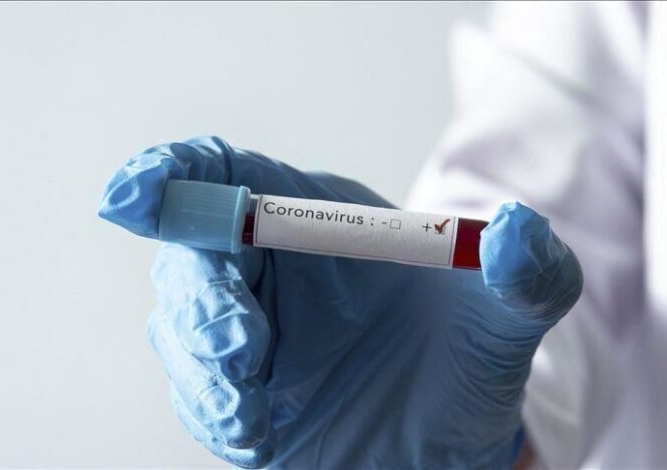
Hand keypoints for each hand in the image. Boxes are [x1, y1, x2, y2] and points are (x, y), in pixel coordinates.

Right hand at [99, 136, 581, 467]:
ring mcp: (253, 336)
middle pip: (191, 254)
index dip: (175, 174)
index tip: (136, 195)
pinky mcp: (243, 398)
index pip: (230, 175)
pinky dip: (214, 410)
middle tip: (239, 343)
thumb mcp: (518, 309)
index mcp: (322, 220)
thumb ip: (530, 271)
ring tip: (249, 407)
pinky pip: (200, 395)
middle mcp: (273, 270)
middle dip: (199, 295)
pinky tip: (254, 431)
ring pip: (182, 329)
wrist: (462, 434)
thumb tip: (517, 233)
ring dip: (203, 364)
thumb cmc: (476, 351)